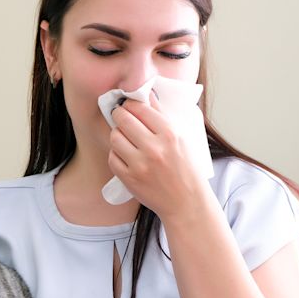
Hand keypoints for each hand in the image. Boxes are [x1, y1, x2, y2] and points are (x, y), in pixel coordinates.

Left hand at [107, 93, 212, 221]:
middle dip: (119, 114)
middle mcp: (154, 148)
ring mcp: (140, 165)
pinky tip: (124, 154)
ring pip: (115, 137)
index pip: (140, 108)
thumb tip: (147, 96)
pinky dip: (116, 154)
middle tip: (120, 115)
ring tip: (124, 136)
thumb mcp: (183, 139)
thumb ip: (163, 117)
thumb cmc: (186, 168)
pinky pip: (112, 157)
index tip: (129, 105)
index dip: (131, 104)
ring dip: (117, 134)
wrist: (186, 202)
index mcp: (170, 135)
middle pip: (123, 119)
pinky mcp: (129, 179)